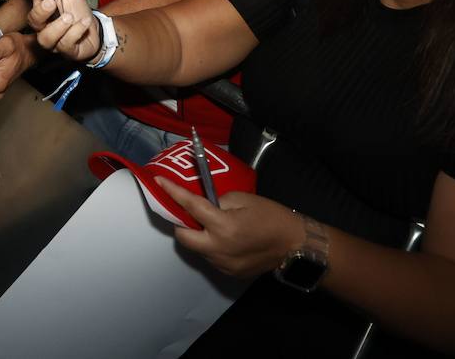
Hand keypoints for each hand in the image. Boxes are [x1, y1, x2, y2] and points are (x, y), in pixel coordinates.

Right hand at [28, 0, 97, 62]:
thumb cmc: (78, 12)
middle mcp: (44, 26)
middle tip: (51, 2)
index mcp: (43, 8)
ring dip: (58, 26)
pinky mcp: (66, 51)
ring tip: (70, 17)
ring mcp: (54, 40)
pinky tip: (84, 23)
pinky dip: (76, 31)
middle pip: (33, 21)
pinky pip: (66, 44)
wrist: (95, 32)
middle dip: (40, 11)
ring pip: (46, 38)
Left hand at [157, 181, 305, 278]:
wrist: (295, 245)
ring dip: (199, 236)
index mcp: (223, 226)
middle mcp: (218, 248)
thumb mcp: (244, 199)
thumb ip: (219, 201)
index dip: (173, 192)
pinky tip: (227, 240)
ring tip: (214, 226)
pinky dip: (212, 246)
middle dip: (182, 224)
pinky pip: (211, 257)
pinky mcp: (229, 273)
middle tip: (190, 214)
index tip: (160, 182)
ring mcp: (222, 264)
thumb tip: (204, 204)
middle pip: (183, 237)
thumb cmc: (272, 217)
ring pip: (197, 249)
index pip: (191, 206)